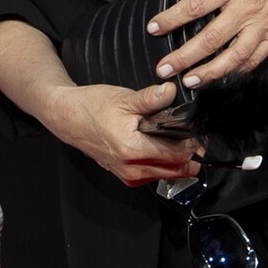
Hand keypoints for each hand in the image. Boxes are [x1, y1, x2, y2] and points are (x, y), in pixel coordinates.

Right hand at [42, 79, 201, 189]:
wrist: (67, 117)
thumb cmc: (91, 108)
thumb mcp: (123, 99)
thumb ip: (151, 98)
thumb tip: (171, 92)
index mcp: (133, 151)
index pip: (177, 155)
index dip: (194, 145)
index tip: (200, 133)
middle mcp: (132, 169)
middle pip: (176, 170)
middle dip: (190, 155)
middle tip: (196, 139)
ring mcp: (128, 175)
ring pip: (166, 174)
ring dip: (178, 161)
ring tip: (181, 141)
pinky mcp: (124, 175)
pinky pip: (153, 174)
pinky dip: (163, 164)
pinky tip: (164, 149)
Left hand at [148, 0, 267, 80]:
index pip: (195, 5)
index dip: (172, 19)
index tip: (154, 28)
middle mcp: (246, 8)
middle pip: (210, 39)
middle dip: (184, 57)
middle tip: (164, 68)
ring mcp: (262, 25)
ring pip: (233, 56)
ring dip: (210, 72)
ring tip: (190, 81)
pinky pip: (254, 60)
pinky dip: (237, 72)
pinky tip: (221, 78)